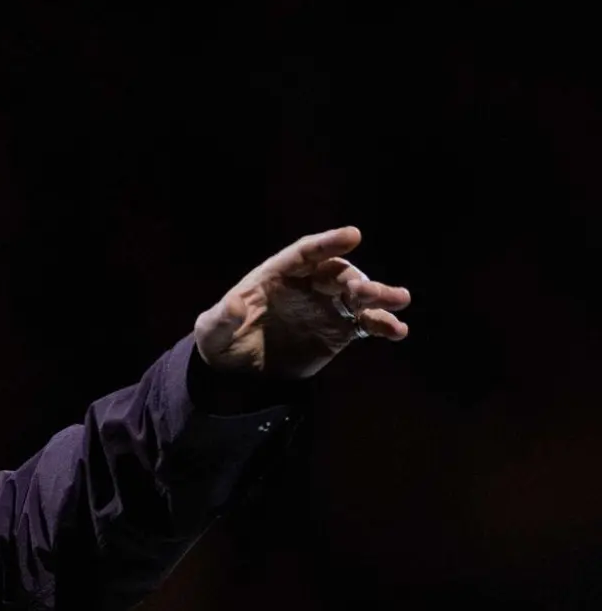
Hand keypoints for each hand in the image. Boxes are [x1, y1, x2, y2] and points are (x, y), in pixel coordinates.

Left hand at [193, 226, 411, 378]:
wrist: (237, 374)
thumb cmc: (221, 342)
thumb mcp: (210, 332)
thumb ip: (220, 318)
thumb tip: (232, 304)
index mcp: (275, 275)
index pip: (304, 253)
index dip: (327, 243)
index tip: (352, 235)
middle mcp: (305, 285)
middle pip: (336, 273)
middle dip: (356, 278)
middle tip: (368, 290)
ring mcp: (325, 307)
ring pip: (358, 295)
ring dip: (379, 295)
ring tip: (399, 300)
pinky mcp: (339, 331)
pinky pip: (366, 324)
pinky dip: (383, 325)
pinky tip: (397, 331)